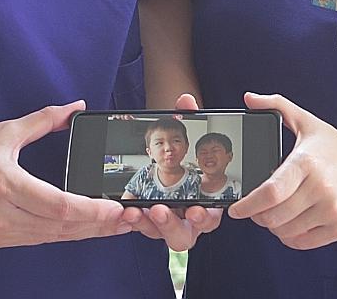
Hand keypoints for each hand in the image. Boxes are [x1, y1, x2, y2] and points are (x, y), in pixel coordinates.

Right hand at [0, 100, 130, 247]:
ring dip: (83, 233)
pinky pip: (34, 240)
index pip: (59, 206)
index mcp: (5, 184)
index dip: (92, 211)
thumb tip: (74, 108)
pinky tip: (79, 228)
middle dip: (99, 226)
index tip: (116, 208)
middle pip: (61, 228)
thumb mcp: (1, 132)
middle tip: (129, 220)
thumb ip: (42, 121)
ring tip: (113, 226)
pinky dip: (60, 234)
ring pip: (50, 238)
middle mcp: (2, 215)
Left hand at [124, 93, 223, 251]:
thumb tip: (185, 100)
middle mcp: (187, 220)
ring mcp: (167, 224)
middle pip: (184, 235)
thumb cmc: (185, 155)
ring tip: (135, 210)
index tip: (195, 210)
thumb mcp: (188, 135)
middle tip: (159, 210)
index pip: (210, 218)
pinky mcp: (149, 222)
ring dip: (147, 224)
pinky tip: (126, 208)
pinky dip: (134, 219)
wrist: (169, 162)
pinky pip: (142, 226)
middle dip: (171, 225)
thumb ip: (188, 118)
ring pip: (159, 234)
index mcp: (207, 204)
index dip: (204, 218)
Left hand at [229, 92, 336, 249]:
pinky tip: (291, 224)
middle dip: (258, 216)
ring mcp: (331, 210)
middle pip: (275, 215)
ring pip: (286, 231)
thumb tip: (249, 98)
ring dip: (273, 227)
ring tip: (274, 214)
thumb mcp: (309, 122)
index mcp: (308, 161)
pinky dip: (290, 237)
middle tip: (256, 210)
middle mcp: (321, 187)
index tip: (236, 208)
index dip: (248, 204)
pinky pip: (303, 242)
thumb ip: (277, 106)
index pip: (271, 191)